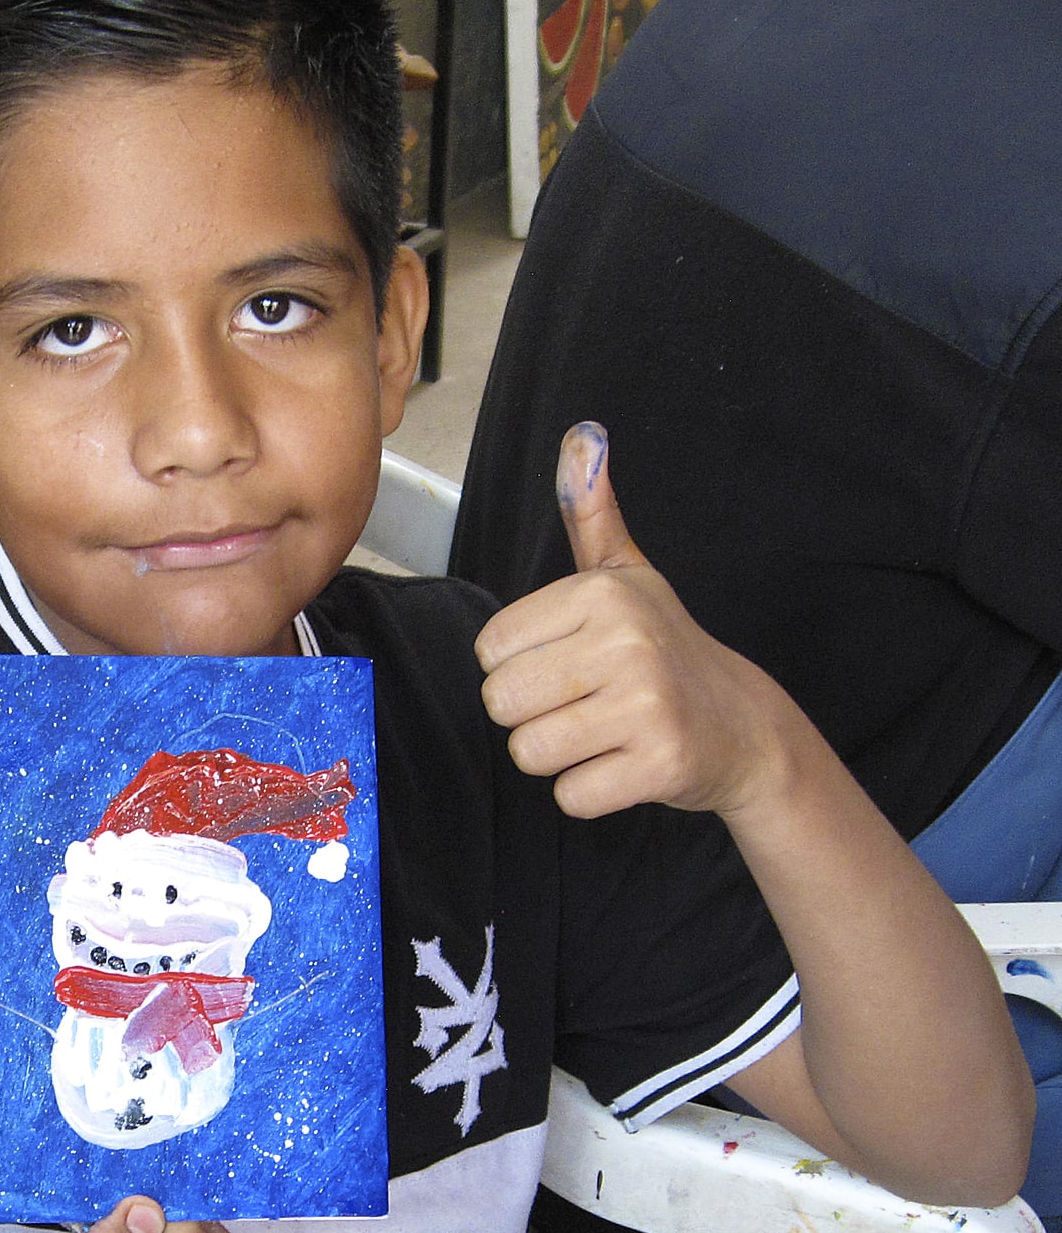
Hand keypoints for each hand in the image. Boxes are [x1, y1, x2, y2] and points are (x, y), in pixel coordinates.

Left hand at [475, 423, 787, 821]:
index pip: (490, 651)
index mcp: (601, 594)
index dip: (519, 668)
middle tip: (586, 705)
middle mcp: (625, 641)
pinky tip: (625, 763)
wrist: (743, 725)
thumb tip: (582, 437)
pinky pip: (571, 795)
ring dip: (560, 756)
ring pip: (530, 753)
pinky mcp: (659, 762)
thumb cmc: (664, 649)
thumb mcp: (627, 575)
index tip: (570, 664)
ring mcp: (646, 704)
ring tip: (604, 733)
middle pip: (502, 704)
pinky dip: (591, 791)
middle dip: (533, 717)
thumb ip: (591, 513)